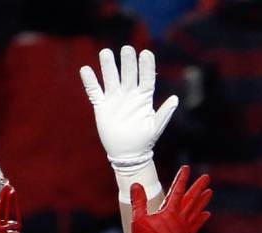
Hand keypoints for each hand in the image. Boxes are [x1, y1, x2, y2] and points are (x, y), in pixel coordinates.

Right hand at [80, 46, 177, 171]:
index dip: (146, 66)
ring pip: (111, 78)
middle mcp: (129, 94)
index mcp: (144, 98)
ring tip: (106, 52)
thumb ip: (164, 113)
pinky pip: (94, 91)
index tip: (146, 53)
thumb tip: (175, 98)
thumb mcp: (155, 128)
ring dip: (108, 66)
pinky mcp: (102, 106)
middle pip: (128, 74)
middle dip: (128, 62)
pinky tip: (85, 69)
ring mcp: (115, 99)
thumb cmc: (144, 140)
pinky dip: (90, 81)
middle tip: (127, 49)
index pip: (146, 78)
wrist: (128, 154)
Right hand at [131, 165, 210, 232]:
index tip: (186, 168)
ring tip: (210, 192)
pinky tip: (207, 214)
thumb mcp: (138, 219)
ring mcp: (183, 228)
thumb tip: (136, 185)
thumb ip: (138, 201)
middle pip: (191, 199)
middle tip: (207, 177)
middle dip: (198, 187)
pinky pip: (195, 226)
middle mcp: (179, 218)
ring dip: (202, 201)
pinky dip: (201, 219)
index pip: (176, 190)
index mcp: (169, 212)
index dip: (181, 178)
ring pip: (196, 211)